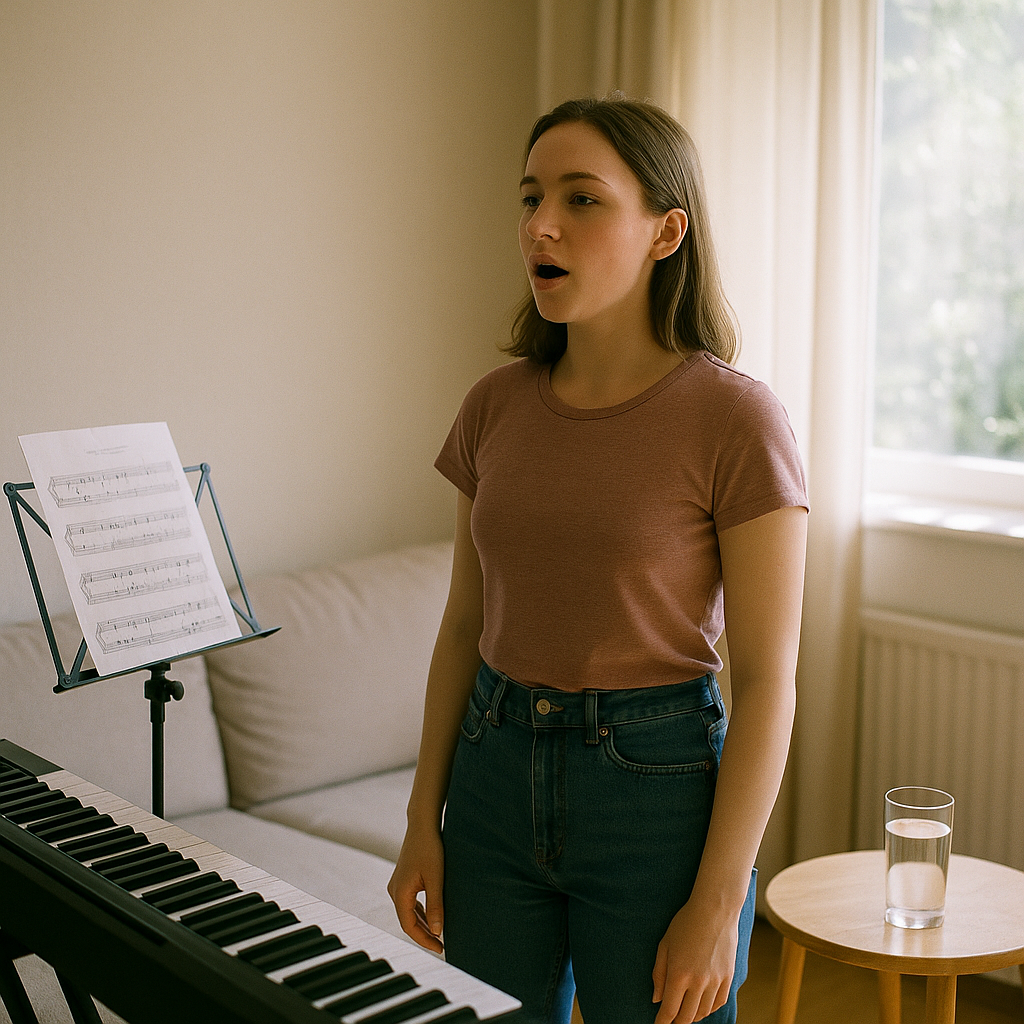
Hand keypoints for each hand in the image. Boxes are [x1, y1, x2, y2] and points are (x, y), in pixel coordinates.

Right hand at [387, 824, 445, 953]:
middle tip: (442, 946)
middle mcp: (395, 891)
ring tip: (439, 936)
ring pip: (409, 913)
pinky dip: (421, 913)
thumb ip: (436, 905)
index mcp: (400, 893)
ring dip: (423, 924)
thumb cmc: (429, 849)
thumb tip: (438, 932)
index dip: (424, 940)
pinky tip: (433, 917)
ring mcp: (398, 885)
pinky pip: (411, 903)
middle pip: (408, 921)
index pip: (409, 927)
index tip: (441, 949)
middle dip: (424, 935)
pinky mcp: (404, 879)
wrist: (423, 825)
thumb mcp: (436, 879)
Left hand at [652, 898, 737, 1023]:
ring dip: (692, 1016)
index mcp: (679, 975)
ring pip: (703, 1012)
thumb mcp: (665, 945)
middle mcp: (698, 982)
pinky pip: (718, 1003)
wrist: (715, 910)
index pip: (669, 1010)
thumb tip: (657, 1000)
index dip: (662, 1022)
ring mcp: (716, 981)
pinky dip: (709, 1008)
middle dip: (677, 1022)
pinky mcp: (728, 977)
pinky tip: (702, 1005)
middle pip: (687, 1016)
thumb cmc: (685, 924)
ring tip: (685, 1012)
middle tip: (671, 1020)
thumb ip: (659, 974)